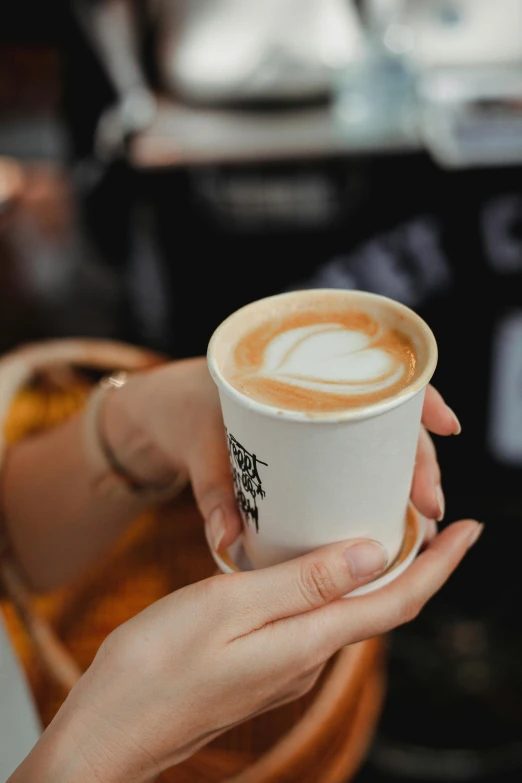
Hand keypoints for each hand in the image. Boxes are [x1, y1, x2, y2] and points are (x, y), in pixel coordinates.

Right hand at [27, 519, 480, 782]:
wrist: (111, 729)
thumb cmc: (156, 667)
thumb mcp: (227, 609)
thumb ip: (301, 582)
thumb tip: (370, 554)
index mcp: (306, 641)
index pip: (397, 600)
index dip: (440, 565)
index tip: (471, 530)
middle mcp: (307, 657)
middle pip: (382, 606)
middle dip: (417, 564)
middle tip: (429, 515)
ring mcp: (285, 664)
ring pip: (349, 610)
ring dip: (377, 571)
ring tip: (382, 526)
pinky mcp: (263, 663)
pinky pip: (316, 617)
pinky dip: (334, 583)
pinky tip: (318, 560)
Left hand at [104, 358, 461, 550]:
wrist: (163, 409)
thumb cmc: (184, 415)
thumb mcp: (201, 449)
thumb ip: (214, 495)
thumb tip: (227, 543)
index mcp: (297, 374)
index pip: (377, 375)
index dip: (420, 397)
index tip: (446, 428)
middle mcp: (317, 393)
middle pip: (388, 417)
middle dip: (418, 458)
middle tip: (430, 505)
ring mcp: (316, 420)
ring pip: (377, 441)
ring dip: (403, 475)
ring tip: (418, 517)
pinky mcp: (308, 446)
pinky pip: (353, 458)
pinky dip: (376, 481)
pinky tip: (391, 508)